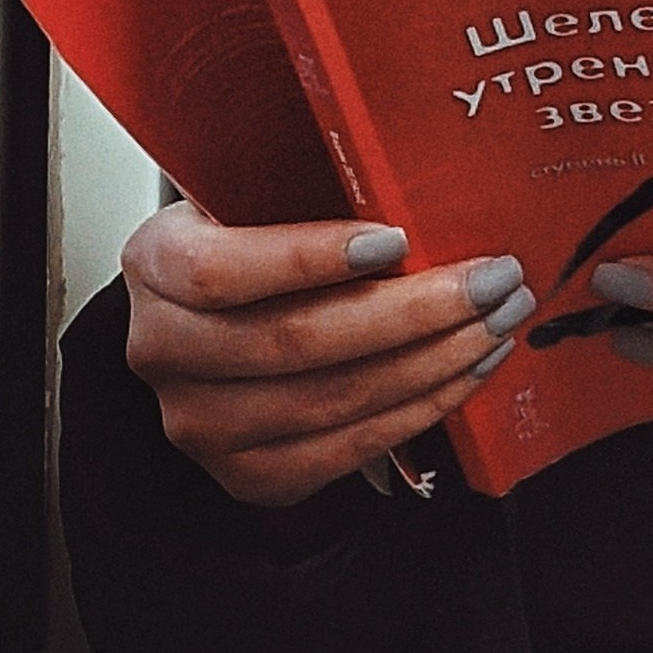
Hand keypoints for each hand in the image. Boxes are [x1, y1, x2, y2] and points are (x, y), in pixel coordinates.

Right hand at [121, 203, 533, 506]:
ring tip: (495, 324)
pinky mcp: (248, 473)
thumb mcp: (252, 195)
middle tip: (490, 283)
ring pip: (333, 400)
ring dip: (434, 363)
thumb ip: (307, 187)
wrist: (208, 325)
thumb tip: (409, 179)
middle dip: (414, 312)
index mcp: (157, 265)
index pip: (224, 272)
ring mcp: (202, 424)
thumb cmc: (246, 245)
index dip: (310, 259)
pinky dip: (420, 409)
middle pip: (297, 342)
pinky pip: (348, 448)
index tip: (395, 239)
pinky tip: (465, 372)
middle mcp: (165, 351)